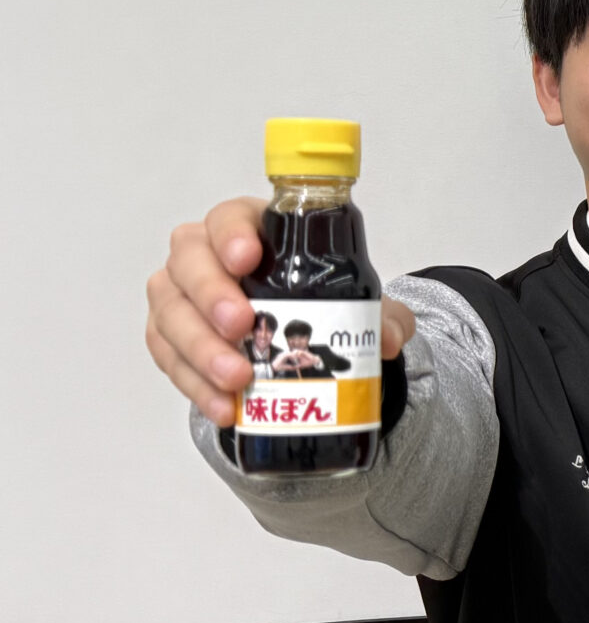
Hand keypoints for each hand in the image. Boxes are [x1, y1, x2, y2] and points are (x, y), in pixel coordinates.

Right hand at [144, 198, 413, 426]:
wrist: (293, 344)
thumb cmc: (319, 303)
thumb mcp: (360, 304)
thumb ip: (384, 316)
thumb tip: (388, 340)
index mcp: (249, 229)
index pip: (227, 217)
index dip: (230, 234)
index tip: (247, 258)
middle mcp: (202, 256)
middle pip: (188, 262)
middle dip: (211, 294)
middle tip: (242, 325)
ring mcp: (179, 297)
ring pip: (170, 313)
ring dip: (200, 348)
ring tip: (237, 377)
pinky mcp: (167, 338)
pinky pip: (167, 357)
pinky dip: (193, 383)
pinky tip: (223, 405)